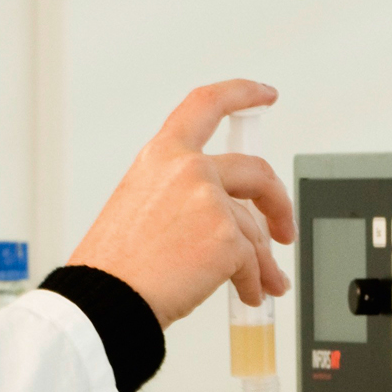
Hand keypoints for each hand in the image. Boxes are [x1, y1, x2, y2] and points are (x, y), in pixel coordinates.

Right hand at [69, 80, 293, 327]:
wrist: (108, 298)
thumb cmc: (117, 263)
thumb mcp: (140, 205)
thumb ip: (184, 196)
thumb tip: (227, 220)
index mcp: (162, 155)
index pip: (206, 104)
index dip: (242, 93)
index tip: (265, 94)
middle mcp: (188, 169)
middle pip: (257, 174)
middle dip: (279, 205)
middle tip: (283, 230)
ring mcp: (210, 201)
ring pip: (255, 230)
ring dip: (263, 263)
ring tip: (263, 284)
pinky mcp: (226, 238)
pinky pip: (252, 262)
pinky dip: (253, 283)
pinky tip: (249, 295)